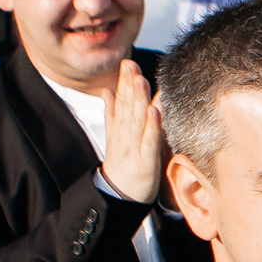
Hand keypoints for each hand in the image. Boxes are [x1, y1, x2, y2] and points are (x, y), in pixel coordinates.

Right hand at [101, 60, 165, 203]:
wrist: (117, 198)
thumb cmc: (122, 166)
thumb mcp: (114, 138)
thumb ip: (112, 115)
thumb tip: (107, 92)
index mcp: (119, 131)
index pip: (120, 103)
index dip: (123, 83)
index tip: (127, 63)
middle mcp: (124, 137)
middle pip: (126, 108)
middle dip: (129, 86)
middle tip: (131, 65)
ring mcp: (133, 150)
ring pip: (136, 122)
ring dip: (138, 100)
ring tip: (141, 80)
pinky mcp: (145, 164)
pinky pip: (148, 143)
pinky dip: (151, 127)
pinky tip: (154, 111)